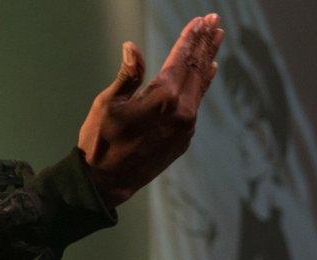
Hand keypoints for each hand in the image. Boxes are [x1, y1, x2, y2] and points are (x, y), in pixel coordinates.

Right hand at [78, 13, 224, 207]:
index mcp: (163, 98)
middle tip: (216, 22)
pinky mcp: (183, 140)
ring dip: (207, 62)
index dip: (190, 38)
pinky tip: (206, 75)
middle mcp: (181, 111)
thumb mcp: (107, 104)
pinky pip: (197, 105)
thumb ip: (127, 75)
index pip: (181, 59)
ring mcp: (185, 127)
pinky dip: (202, 85)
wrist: (106, 183)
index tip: (201, 20)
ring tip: (215, 43)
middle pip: (196, 70)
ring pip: (200, 87)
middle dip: (205, 44)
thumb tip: (132, 47)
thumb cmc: (100, 141)